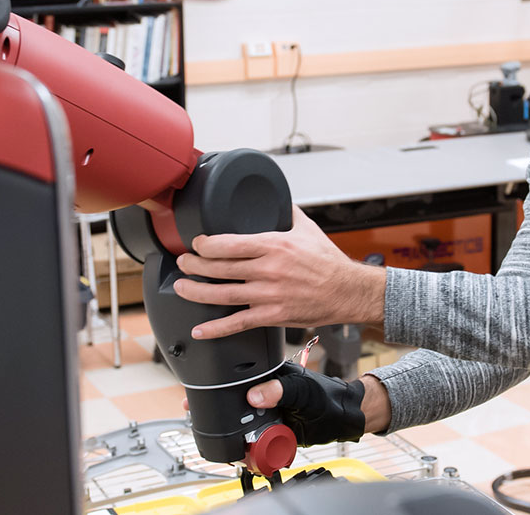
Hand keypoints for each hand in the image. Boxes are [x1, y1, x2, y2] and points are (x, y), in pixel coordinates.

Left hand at [173, 208, 384, 339]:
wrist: (348, 291)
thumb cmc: (328, 261)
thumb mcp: (307, 228)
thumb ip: (287, 212)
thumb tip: (276, 197)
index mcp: (274, 245)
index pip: (228, 243)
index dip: (205, 244)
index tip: (196, 243)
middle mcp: (268, 270)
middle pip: (218, 268)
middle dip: (193, 265)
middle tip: (183, 263)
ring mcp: (268, 294)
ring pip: (221, 294)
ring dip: (195, 292)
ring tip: (181, 287)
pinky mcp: (272, 315)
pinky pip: (238, 323)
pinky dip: (215, 329)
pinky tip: (200, 330)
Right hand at [180, 366, 391, 444]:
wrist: (344, 419)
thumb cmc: (328, 396)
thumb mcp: (304, 391)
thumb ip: (281, 390)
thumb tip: (255, 394)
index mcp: (267, 375)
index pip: (234, 376)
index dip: (214, 385)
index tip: (197, 393)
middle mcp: (263, 393)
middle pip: (230, 402)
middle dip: (214, 410)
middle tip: (198, 415)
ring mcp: (265, 413)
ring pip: (239, 424)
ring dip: (231, 434)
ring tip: (224, 439)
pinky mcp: (270, 432)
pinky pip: (252, 442)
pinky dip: (246, 449)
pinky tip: (244, 453)